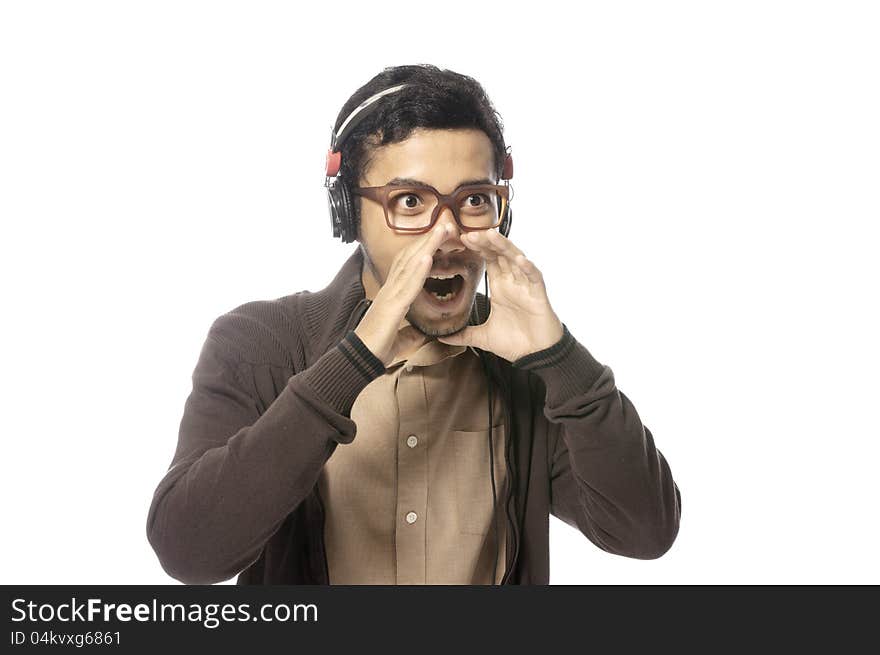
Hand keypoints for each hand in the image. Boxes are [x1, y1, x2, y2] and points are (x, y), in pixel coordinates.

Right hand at [354, 222, 456, 367]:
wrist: (360, 360)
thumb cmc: (377, 348)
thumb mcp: (401, 339)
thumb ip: (412, 332)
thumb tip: (423, 333)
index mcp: (393, 295)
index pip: (409, 266)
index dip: (424, 249)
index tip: (439, 237)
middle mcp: (390, 290)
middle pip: (411, 258)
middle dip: (429, 240)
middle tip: (446, 223)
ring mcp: (390, 296)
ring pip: (410, 265)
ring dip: (427, 246)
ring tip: (442, 230)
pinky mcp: (391, 308)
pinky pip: (407, 286)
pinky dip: (418, 270)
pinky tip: (428, 257)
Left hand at [436, 229, 563, 361]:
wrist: (536, 355)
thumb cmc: (515, 343)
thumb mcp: (483, 338)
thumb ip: (463, 335)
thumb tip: (441, 338)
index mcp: (500, 286)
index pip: (488, 260)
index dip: (477, 248)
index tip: (461, 238)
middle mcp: (513, 282)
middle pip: (500, 254)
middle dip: (486, 242)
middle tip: (469, 233)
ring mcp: (526, 286)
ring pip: (516, 259)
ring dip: (504, 247)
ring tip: (491, 235)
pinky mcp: (539, 295)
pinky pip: (534, 277)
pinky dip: (528, 268)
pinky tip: (519, 259)